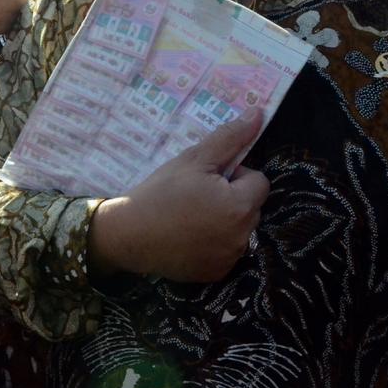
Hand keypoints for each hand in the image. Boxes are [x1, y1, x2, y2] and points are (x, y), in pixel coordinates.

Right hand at [87, 113, 269, 282]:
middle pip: (251, 206)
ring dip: (225, 221)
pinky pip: (226, 251)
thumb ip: (230, 137)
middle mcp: (242, 236)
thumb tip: (259, 113)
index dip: (235, 175)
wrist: (128, 234)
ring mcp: (230, 258)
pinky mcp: (216, 274)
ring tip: (191, 216)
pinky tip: (188, 237)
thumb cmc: (161, 192)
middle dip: (232, 198)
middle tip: (197, 195)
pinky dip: (214, 243)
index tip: (207, 178)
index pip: (259, 181)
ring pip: (239, 229)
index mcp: (240, 205)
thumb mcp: (193, 159)